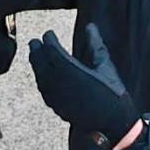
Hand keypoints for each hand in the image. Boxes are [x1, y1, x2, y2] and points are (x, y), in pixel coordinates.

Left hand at [28, 25, 141, 146]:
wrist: (114, 123)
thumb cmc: (113, 93)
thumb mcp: (106, 67)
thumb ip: (96, 45)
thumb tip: (91, 26)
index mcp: (72, 71)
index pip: (52, 50)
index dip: (49, 40)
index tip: (49, 34)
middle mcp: (60, 84)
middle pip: (41, 62)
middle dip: (37, 50)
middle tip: (35, 41)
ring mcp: (56, 97)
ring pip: (40, 76)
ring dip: (36, 64)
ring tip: (35, 54)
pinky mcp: (56, 107)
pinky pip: (43, 90)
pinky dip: (41, 79)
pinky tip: (42, 74)